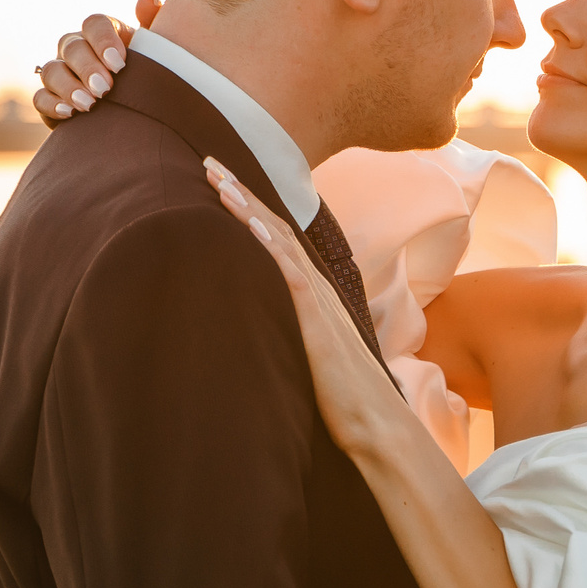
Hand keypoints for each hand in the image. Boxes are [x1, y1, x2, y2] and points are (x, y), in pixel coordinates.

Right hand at [36, 0, 157, 120]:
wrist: (137, 109)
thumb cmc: (146, 75)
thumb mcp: (156, 51)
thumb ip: (154, 23)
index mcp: (102, 34)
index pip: (95, 24)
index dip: (104, 41)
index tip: (120, 64)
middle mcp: (76, 48)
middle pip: (72, 47)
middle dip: (87, 68)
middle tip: (105, 89)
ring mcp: (60, 72)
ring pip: (52, 71)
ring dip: (68, 87)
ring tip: (89, 105)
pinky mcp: (51, 99)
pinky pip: (40, 98)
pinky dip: (52, 104)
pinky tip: (70, 113)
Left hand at [203, 156, 403, 455]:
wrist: (378, 427)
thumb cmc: (346, 402)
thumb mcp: (310, 357)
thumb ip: (290, 334)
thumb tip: (260, 328)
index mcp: (315, 296)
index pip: (278, 240)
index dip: (249, 208)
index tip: (220, 181)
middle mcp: (318, 290)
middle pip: (276, 228)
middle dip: (242, 192)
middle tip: (208, 160)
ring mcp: (320, 304)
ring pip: (281, 242)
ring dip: (248, 208)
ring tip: (218, 179)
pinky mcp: (318, 324)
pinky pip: (291, 276)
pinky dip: (271, 246)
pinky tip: (250, 224)